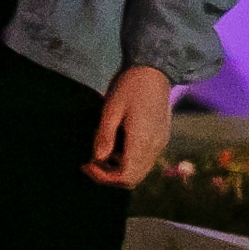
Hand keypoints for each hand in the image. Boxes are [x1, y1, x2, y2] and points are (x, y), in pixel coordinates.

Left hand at [83, 65, 174, 187]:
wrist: (154, 71)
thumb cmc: (129, 86)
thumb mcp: (111, 109)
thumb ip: (105, 136)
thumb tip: (97, 159)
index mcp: (142, 140)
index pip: (126, 176)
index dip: (104, 177)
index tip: (87, 165)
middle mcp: (155, 146)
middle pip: (134, 179)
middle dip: (110, 177)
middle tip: (90, 163)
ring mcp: (160, 143)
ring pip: (140, 171)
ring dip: (119, 170)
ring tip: (99, 154)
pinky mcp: (161, 138)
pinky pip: (145, 160)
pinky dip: (128, 161)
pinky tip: (115, 146)